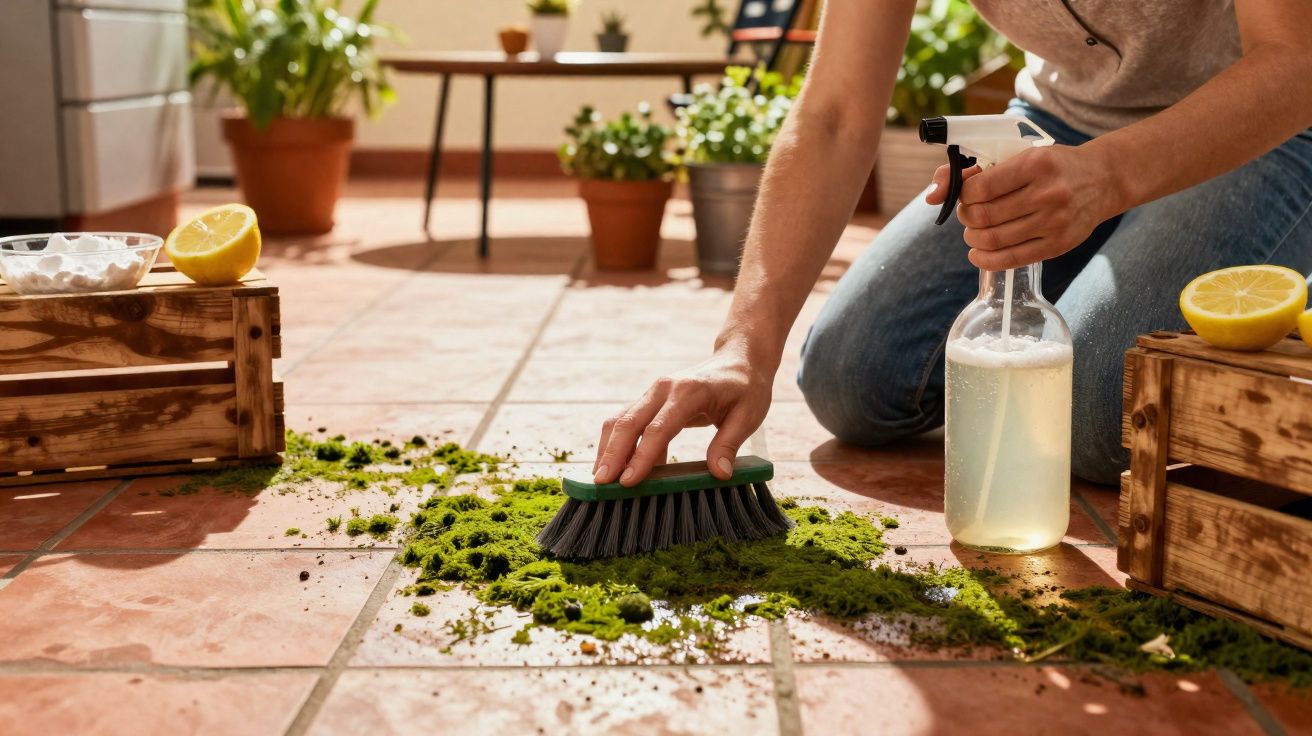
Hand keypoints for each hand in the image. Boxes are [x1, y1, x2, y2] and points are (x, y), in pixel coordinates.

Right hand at [592, 351, 772, 485]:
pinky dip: (618, 444)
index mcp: (689, 391)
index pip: (659, 428)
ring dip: (608, 449)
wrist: (739, 360)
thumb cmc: (746, 388)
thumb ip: (729, 444)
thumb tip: (719, 474)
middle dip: (612, 454)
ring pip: (621, 420)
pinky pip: (628, 421)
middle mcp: (664, 388)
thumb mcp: (748, 415)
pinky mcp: (650, 400)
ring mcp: (653, 392)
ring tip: (601, 480)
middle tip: (601, 484)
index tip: (628, 481)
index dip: (642, 456)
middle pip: (629, 422)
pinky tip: (619, 469)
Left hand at [925, 144, 1120, 269]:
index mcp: (1035, 164)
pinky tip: (978, 252)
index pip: (979, 189)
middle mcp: (1047, 193)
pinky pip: (1011, 259)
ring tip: (974, 232)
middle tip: (970, 214)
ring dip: (972, 238)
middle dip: (966, 217)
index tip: (966, 194)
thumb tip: (932, 193)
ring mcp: (1055, 221)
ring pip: (993, 240)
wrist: (1103, 179)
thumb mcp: (1019, 155)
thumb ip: (974, 170)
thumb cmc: (1052, 165)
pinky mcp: (1058, 244)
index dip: (962, 195)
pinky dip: (985, 259)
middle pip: (983, 217)